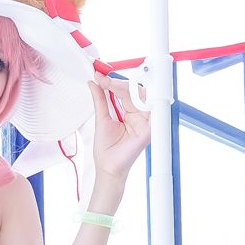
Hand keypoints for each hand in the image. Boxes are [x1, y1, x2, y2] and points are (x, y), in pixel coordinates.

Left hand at [89, 67, 150, 183]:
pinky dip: (141, 100)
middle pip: (135, 91)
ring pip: (142, 97)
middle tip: (104, 80)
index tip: (99, 76)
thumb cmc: (106, 149)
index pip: (126, 92)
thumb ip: (100, 100)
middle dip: (119, 83)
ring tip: (110, 84)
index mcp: (130, 112)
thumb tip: (94, 82)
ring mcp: (145, 121)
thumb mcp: (101, 119)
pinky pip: (150, 111)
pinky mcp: (149, 129)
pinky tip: (128, 93)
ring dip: (126, 88)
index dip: (113, 83)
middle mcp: (140, 115)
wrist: (107, 167)